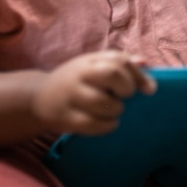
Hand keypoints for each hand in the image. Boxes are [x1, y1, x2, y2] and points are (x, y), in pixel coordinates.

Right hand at [32, 50, 155, 135]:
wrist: (37, 98)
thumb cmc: (74, 81)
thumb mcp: (91, 65)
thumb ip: (117, 62)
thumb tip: (144, 62)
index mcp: (88, 61)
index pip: (119, 60)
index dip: (138, 74)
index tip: (149, 89)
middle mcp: (79, 75)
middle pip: (112, 74)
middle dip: (127, 88)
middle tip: (125, 97)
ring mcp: (71, 96)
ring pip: (105, 103)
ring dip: (117, 110)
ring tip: (113, 110)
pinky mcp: (66, 118)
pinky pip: (94, 124)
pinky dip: (107, 126)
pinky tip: (107, 123)